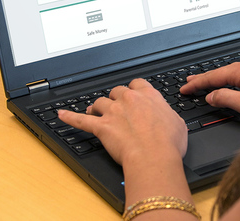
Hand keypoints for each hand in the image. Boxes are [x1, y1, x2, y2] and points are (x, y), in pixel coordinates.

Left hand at [58, 78, 187, 165]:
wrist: (154, 156)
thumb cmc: (168, 143)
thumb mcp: (177, 123)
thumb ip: (168, 115)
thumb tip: (168, 118)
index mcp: (148, 96)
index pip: (136, 83)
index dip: (133, 90)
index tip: (133, 94)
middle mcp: (129, 99)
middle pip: (116, 91)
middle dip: (115, 99)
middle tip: (116, 108)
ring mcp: (113, 112)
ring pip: (99, 102)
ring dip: (97, 107)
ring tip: (95, 111)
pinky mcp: (101, 126)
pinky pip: (81, 120)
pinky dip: (70, 117)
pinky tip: (62, 114)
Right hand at [180, 56, 239, 120]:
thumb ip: (226, 98)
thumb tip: (212, 96)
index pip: (214, 76)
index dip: (198, 83)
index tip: (185, 88)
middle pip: (223, 72)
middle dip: (205, 78)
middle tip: (189, 82)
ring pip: (233, 72)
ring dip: (218, 78)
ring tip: (205, 82)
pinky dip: (231, 78)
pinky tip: (229, 82)